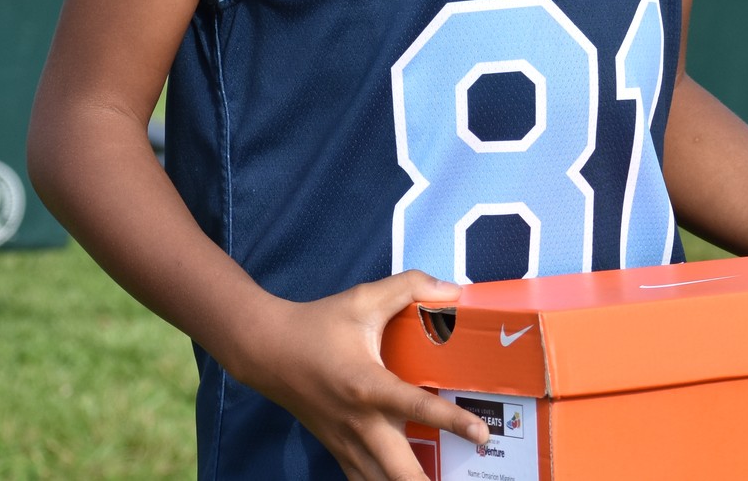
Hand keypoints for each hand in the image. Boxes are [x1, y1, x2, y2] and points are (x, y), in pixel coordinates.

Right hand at [235, 269, 490, 480]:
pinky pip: (363, 480)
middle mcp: (359, 421)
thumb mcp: (363, 298)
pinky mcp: (337, 449)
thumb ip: (409, 286)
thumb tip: (453, 291)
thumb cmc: (317, 324)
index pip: (416, 407)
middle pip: (397, 471)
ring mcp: (346, 441)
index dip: (453, 423)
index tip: (482, 435)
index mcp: (368, 384)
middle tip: (464, 478)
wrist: (266, 351)